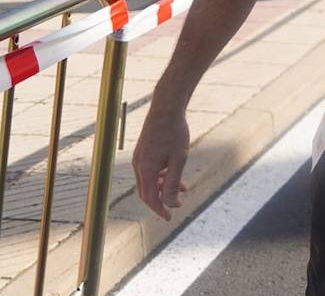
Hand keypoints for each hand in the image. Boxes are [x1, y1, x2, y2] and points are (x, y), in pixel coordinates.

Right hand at [133, 105, 190, 219]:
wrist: (166, 109)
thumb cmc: (174, 133)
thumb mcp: (179, 159)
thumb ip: (172, 182)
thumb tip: (169, 203)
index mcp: (146, 169)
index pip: (150, 198)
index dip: (160, 209)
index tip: (170, 217)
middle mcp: (138, 166)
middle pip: (146, 192)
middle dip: (161, 201)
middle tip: (175, 207)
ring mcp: (139, 159)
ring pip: (149, 181)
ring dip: (163, 187)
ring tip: (182, 189)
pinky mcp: (143, 152)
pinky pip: (150, 171)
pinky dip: (161, 177)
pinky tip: (175, 175)